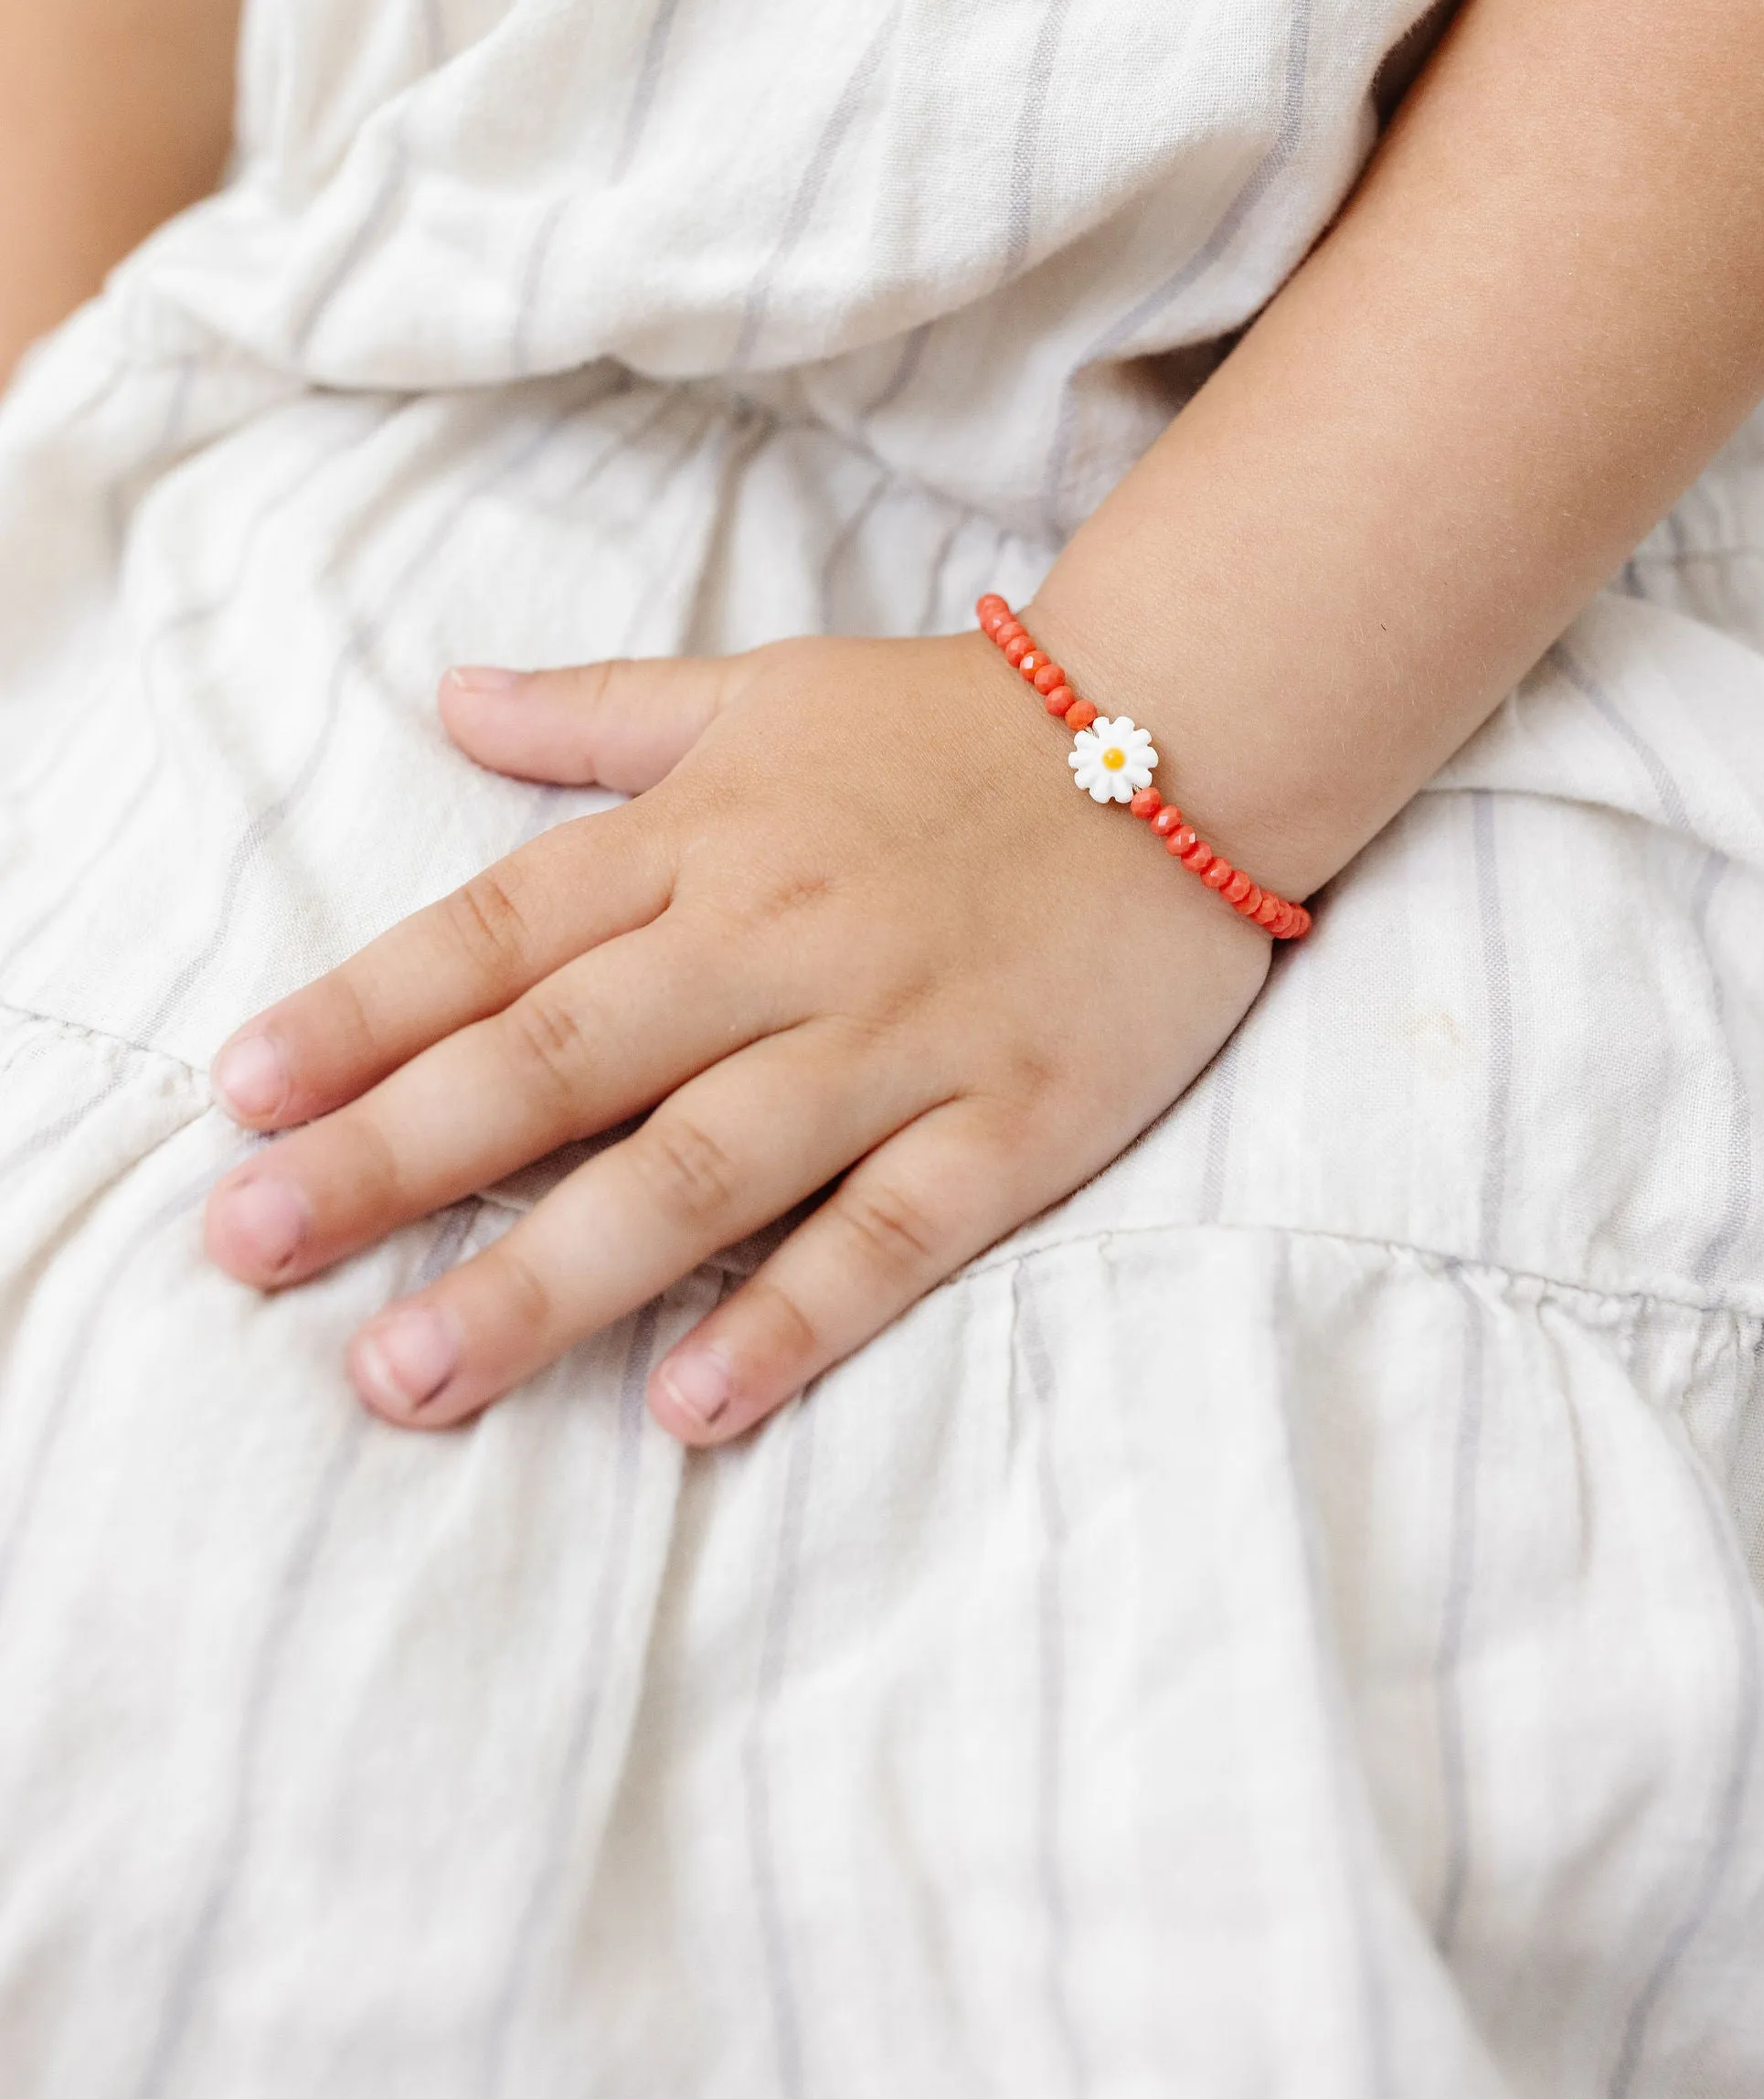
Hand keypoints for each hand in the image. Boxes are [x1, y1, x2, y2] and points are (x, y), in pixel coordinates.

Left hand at [202, 631, 1271, 1441]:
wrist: (1189, 732)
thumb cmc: (950, 726)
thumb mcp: (762, 694)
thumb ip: (600, 716)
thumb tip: (449, 697)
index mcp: (704, 841)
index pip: (500, 934)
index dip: (361, 1014)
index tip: (239, 1100)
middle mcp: (777, 940)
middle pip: (559, 1057)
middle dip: (395, 1158)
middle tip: (252, 1249)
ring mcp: (895, 1039)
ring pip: (698, 1168)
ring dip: (546, 1275)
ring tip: (408, 1375)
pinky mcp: (1009, 1124)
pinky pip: (889, 1233)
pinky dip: (790, 1318)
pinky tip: (685, 1404)